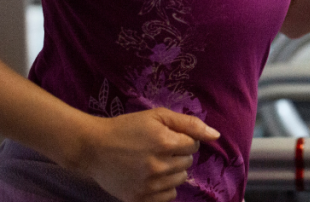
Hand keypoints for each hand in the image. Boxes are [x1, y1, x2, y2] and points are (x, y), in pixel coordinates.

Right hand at [75, 108, 219, 201]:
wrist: (93, 148)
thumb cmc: (127, 127)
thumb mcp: (157, 116)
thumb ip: (189, 124)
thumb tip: (216, 135)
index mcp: (164, 142)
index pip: (193, 145)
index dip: (183, 140)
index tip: (168, 137)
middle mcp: (158, 166)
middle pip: (188, 164)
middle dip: (178, 155)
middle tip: (159, 149)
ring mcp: (148, 185)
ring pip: (180, 180)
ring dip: (172, 171)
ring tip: (155, 162)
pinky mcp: (139, 199)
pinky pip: (168, 196)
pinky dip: (164, 187)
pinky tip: (152, 177)